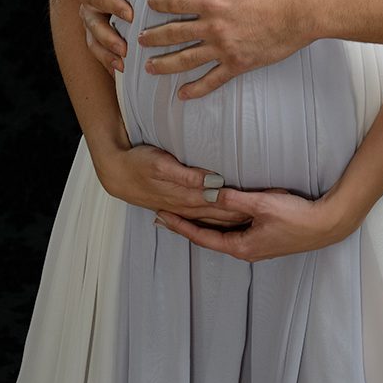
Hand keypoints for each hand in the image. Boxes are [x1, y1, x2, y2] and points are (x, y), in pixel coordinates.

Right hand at [77, 0, 139, 73]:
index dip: (111, 5)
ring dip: (107, 54)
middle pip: (92, 25)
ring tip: (123, 64)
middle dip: (108, 38)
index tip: (129, 14)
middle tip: (125, 48)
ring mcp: (92, 23)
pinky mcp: (100, 35)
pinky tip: (122, 73)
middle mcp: (88, 7)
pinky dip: (109, 63)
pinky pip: (100, 52)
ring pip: (94, 42)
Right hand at [95, 142, 251, 227]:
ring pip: (212, 217)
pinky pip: (200, 216)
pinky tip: (223, 220)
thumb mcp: (162, 165)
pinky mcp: (175, 204)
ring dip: (232, 218)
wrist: (115, 171)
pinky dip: (215, 219)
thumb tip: (213, 183)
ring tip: (254, 218)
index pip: (222, 203)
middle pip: (220, 214)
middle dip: (243, 214)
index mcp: (186, 196)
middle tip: (267, 212)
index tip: (264, 203)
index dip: (243, 204)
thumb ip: (188, 175)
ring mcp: (180, 207)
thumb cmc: (139, 163)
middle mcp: (186, 205)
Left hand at [141, 0, 310, 98]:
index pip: (177, 2)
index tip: (148, 5)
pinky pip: (212, 80)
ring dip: (165, 64)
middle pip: (174, 33)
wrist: (304, 12)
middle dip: (153, 37)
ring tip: (149, 68)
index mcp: (214, 0)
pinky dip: (196, 89)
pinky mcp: (238, 63)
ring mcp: (224, 48)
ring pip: (186, 60)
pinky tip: (182, 94)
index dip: (159, 2)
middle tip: (139, 40)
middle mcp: (213, 27)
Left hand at [155, 185, 353, 260]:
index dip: (181, 226)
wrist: (326, 226)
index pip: (202, 237)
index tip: (163, 217)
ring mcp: (256, 245)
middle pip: (209, 238)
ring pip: (222, 234)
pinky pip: (236, 230)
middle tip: (167, 214)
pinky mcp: (266, 238)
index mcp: (241, 246)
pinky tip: (219, 213)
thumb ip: (235, 199)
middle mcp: (245, 249)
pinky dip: (221, 222)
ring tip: (186, 213)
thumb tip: (210, 192)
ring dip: (204, 224)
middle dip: (188, 225)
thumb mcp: (263, 205)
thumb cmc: (297, 218)